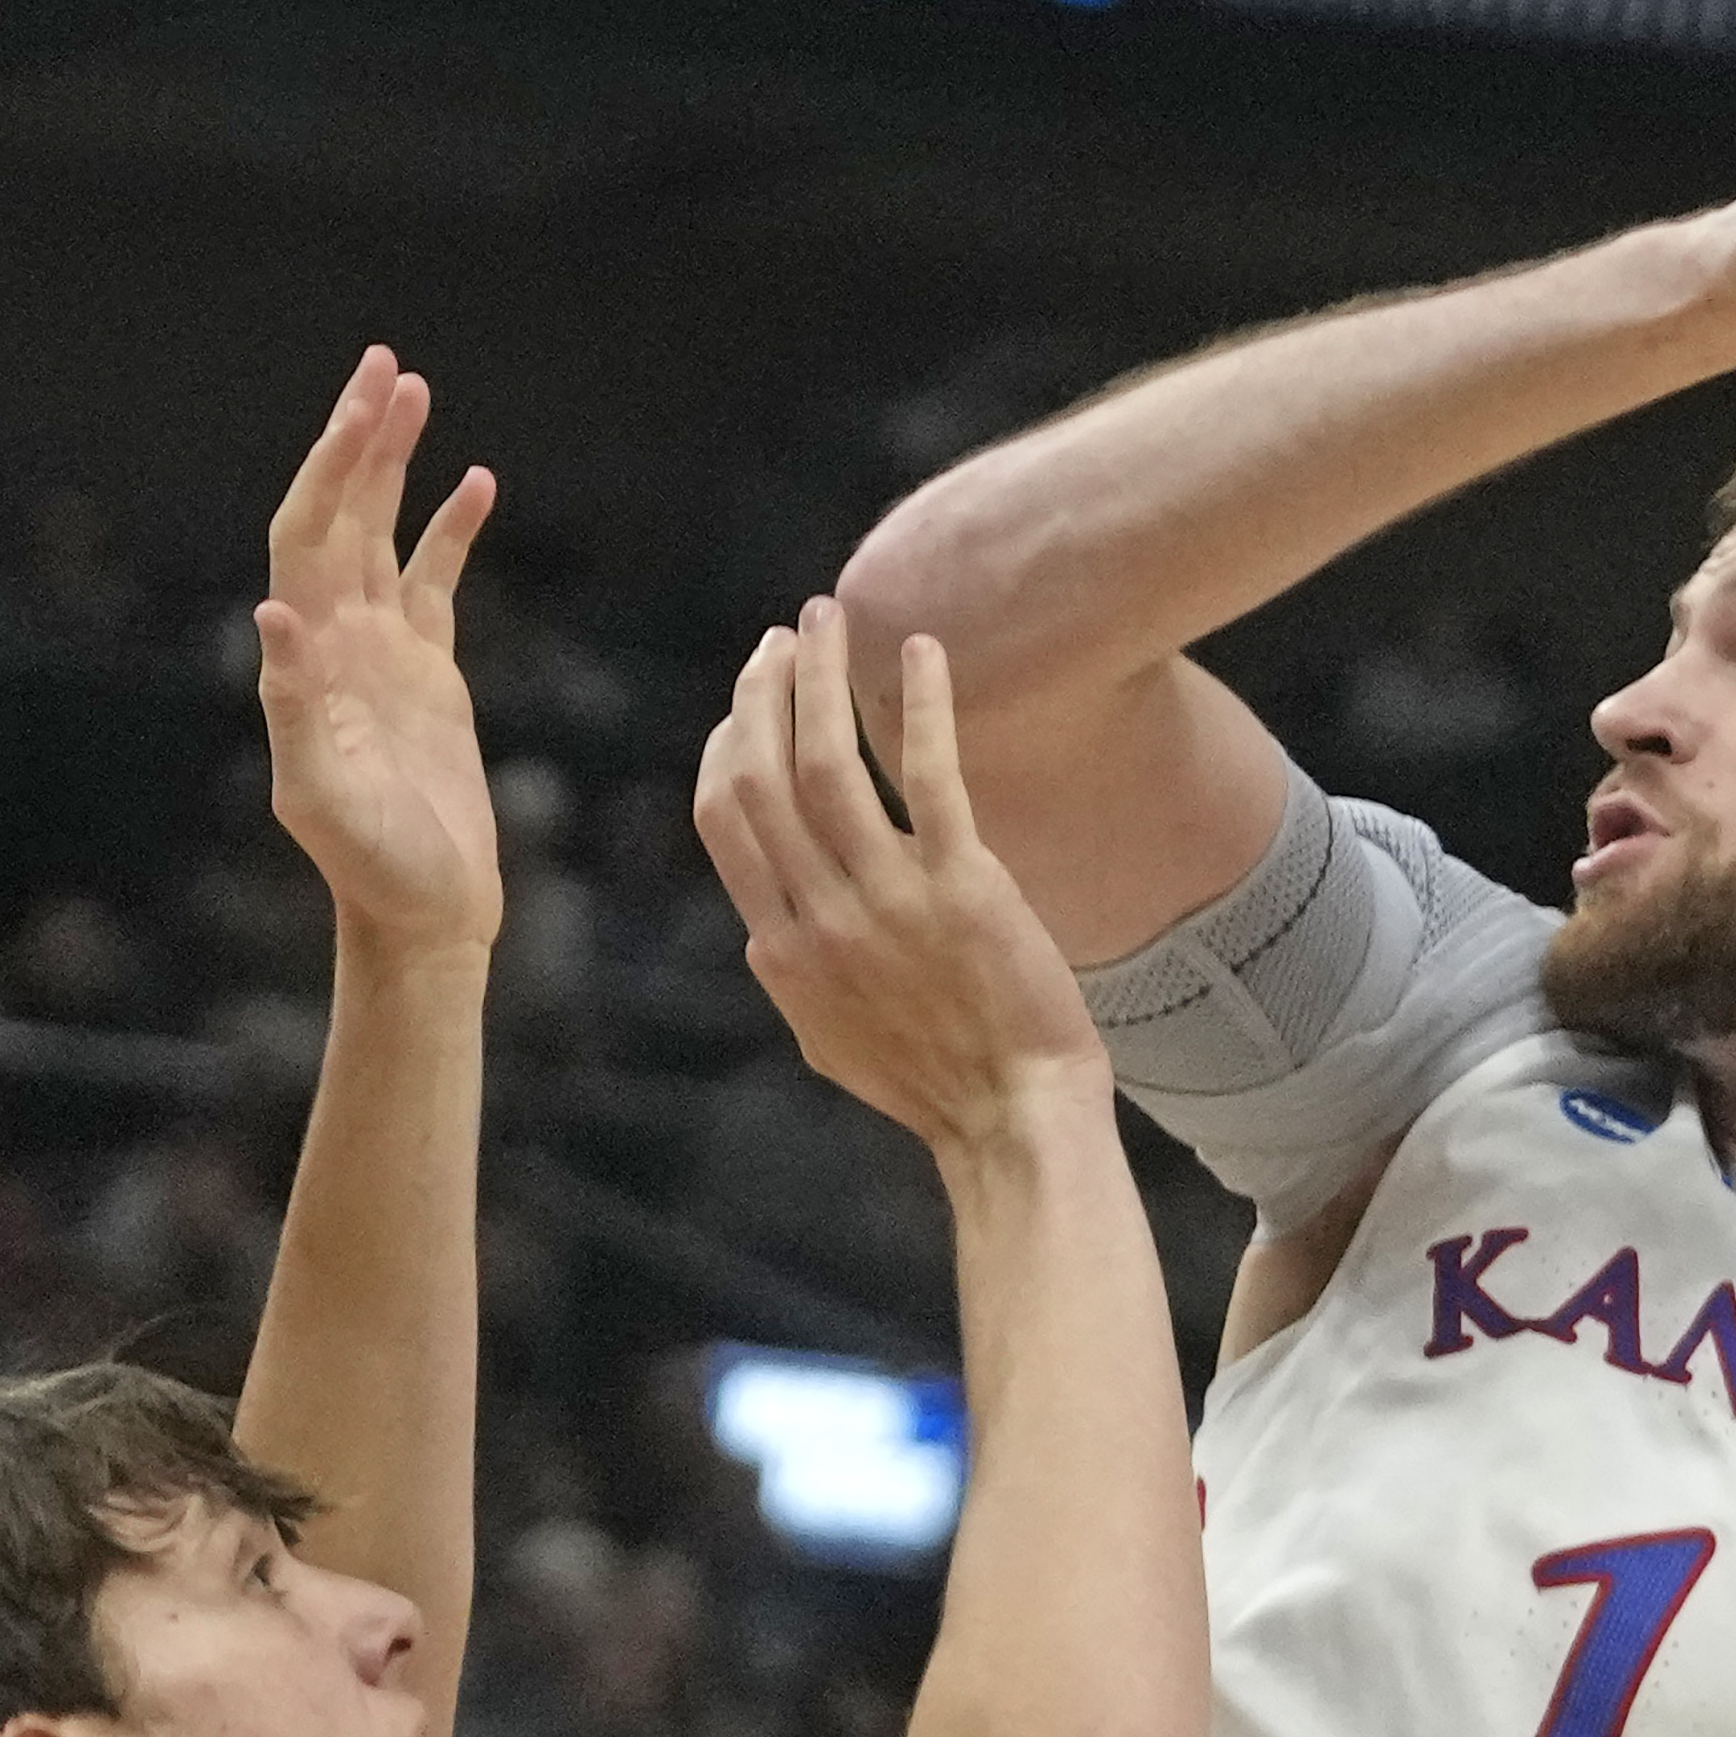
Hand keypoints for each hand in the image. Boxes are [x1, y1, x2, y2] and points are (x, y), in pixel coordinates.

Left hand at [257, 347, 504, 956]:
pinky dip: (450, 529)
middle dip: (359, 438)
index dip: (329, 467)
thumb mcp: (323, 796)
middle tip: (386, 366)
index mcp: (305, 659)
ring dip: (394, 465)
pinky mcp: (427, 674)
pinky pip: (435, 579)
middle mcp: (334, 642)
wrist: (422, 912)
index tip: (361, 407)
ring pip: (381, 533)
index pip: (307, 536)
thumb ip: (294, 709)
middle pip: (340, 515)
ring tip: (416, 392)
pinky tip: (476, 482)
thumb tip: (274, 617)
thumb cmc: (373, 867)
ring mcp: (380, 653)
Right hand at [692, 600, 1103, 1150]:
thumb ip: (791, 972)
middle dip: (762, 693)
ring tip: (826, 620)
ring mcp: (886, 900)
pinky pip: (928, 775)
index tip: (746, 702)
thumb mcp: (827, 1036)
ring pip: (824, 763)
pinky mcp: (962, 886)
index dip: (726, 745)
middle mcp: (819, 917)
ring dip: (819, 678)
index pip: (723, 819)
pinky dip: (919, 705)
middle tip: (785, 639)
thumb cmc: (932, 1081)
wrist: (1012, 1116)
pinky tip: (921, 652)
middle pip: (760, 776)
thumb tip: (763, 931)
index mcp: (781, 948)